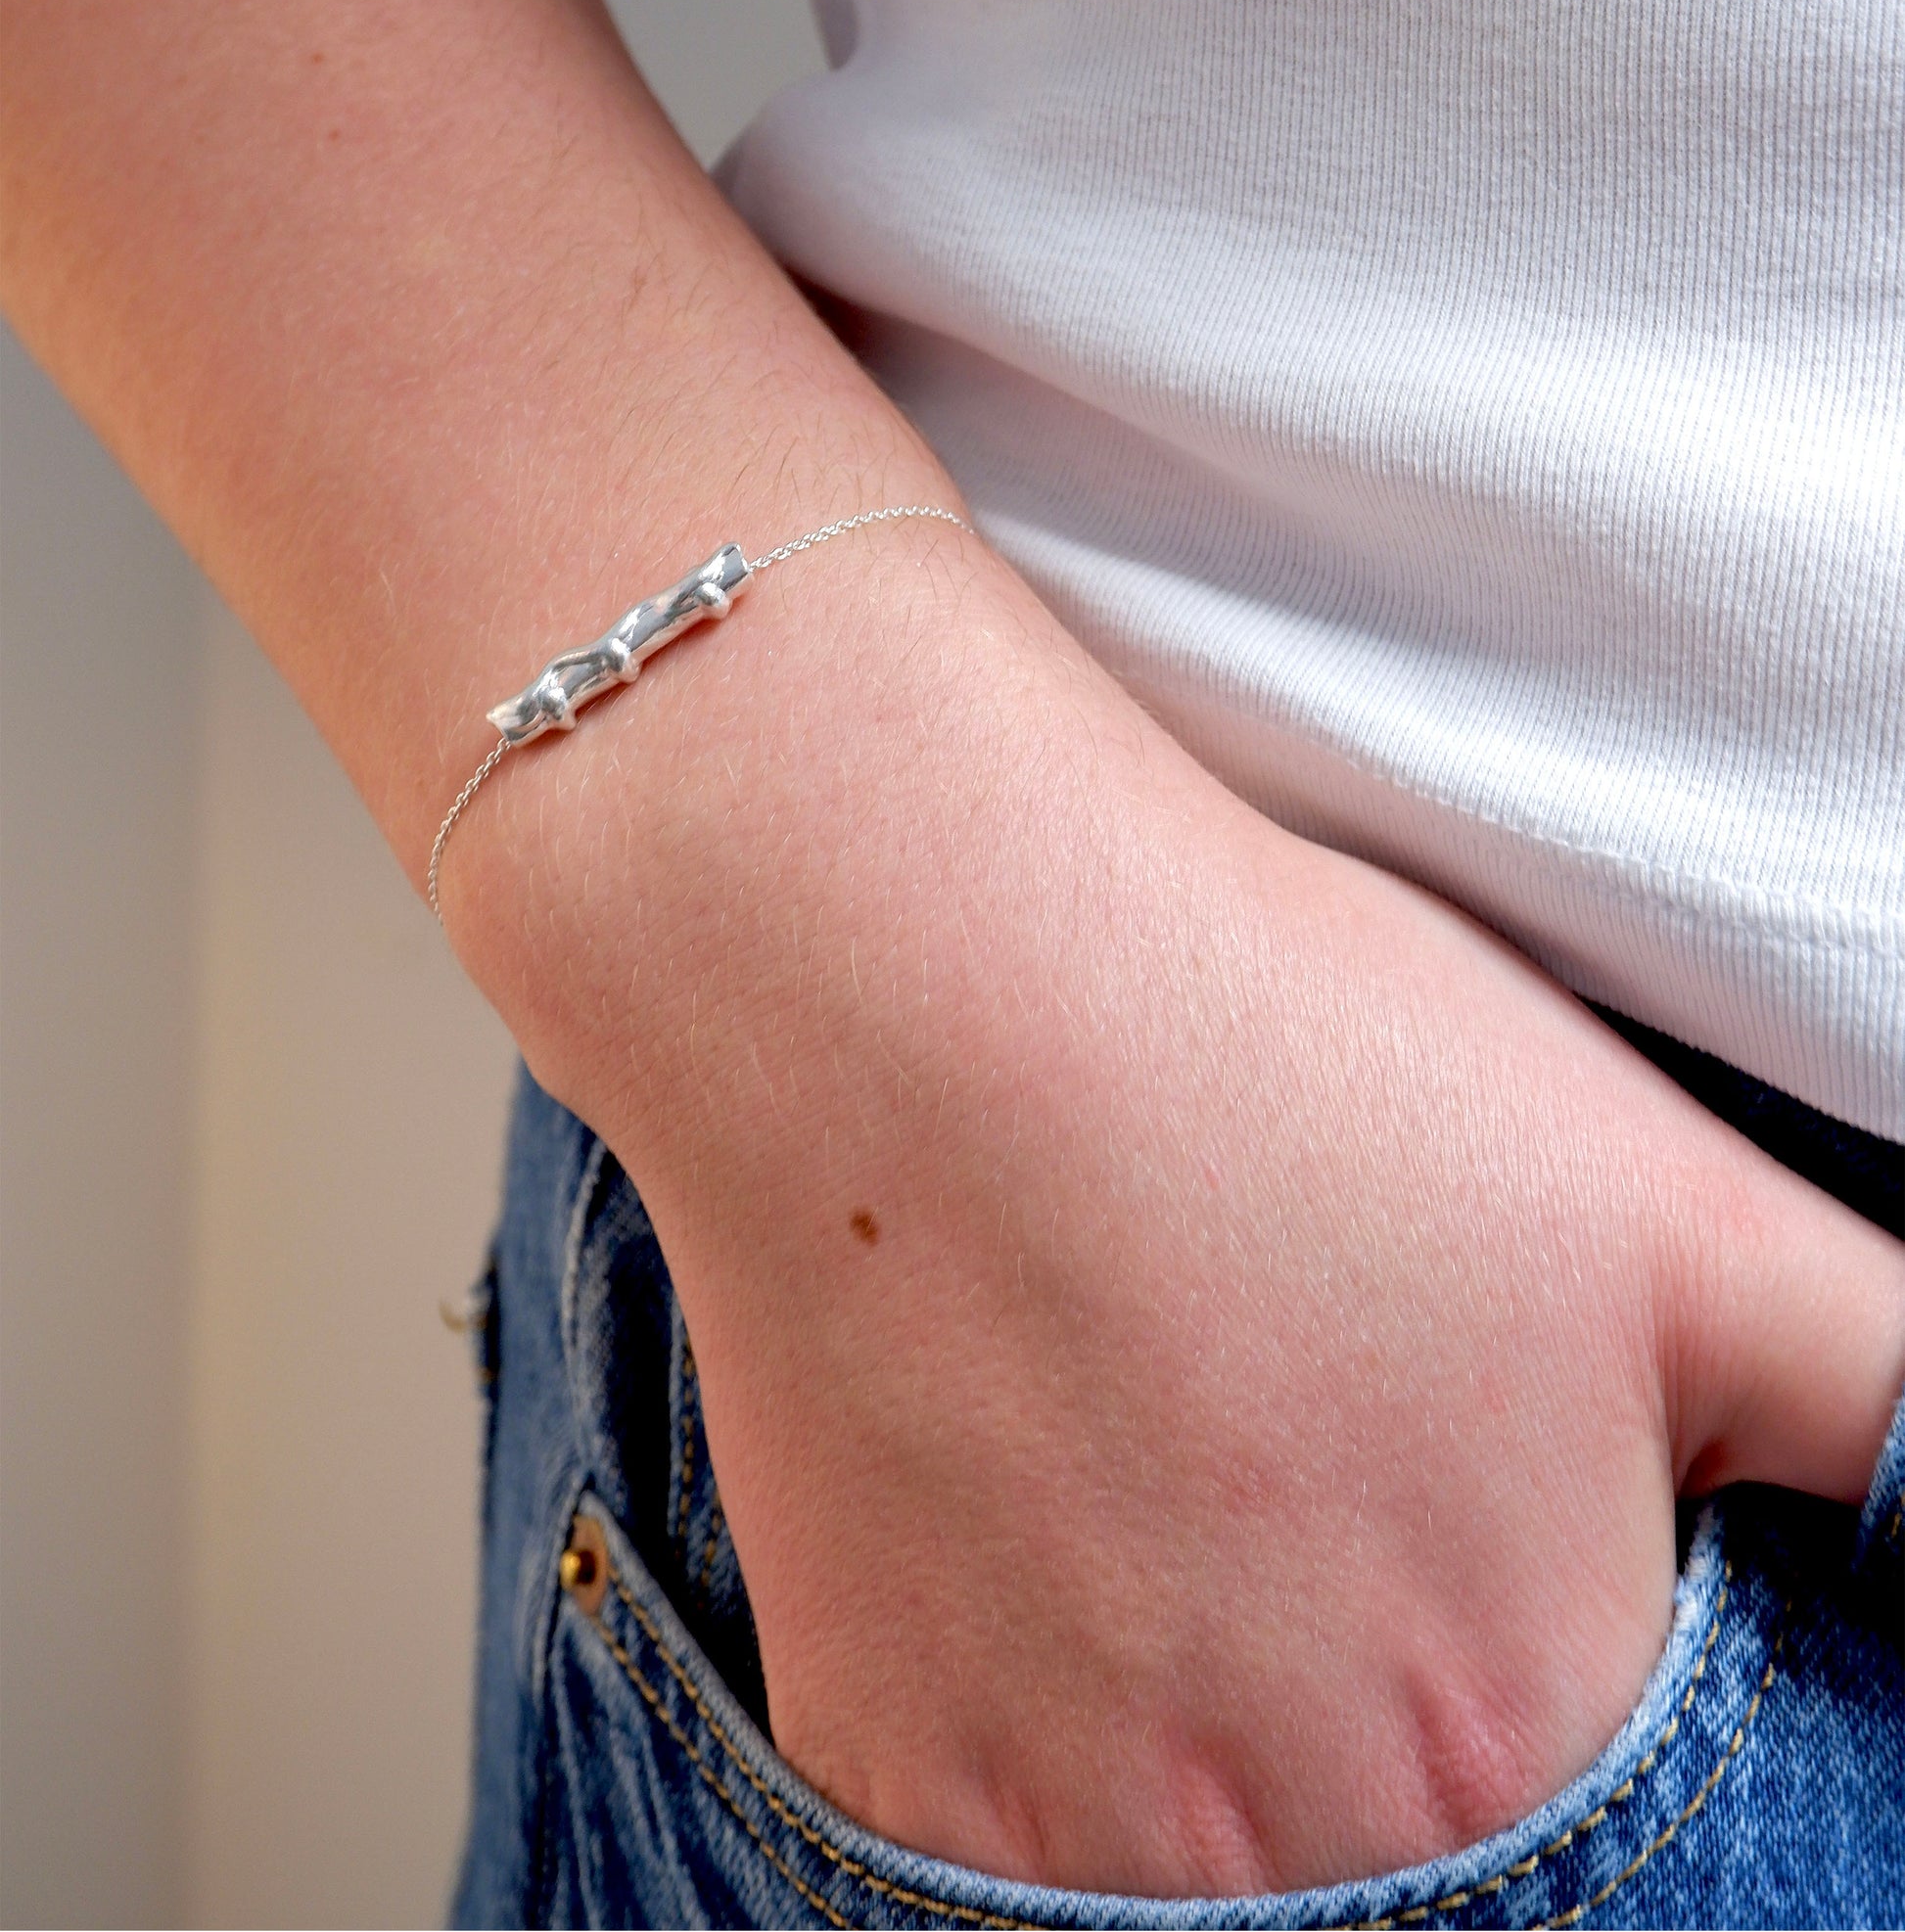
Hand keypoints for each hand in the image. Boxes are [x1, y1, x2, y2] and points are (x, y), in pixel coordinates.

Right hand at [461, 539, 1904, 1898]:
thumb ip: (1896, 1406)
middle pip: (1406, 1844)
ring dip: (1229, 1713)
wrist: (909, 969)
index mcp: (1528, 1734)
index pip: (1612, 1810)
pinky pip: (1010, 1832)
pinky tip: (1046, 1507)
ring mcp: (1061, 1840)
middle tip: (1316, 1460)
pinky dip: (1053, 1708)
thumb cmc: (1290, 1059)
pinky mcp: (882, 1774)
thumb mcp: (1688, 1214)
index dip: (1553, 1633)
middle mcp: (1302, 1852)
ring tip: (1184, 1476)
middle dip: (1399, 1681)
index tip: (1469, 1514)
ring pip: (1212, 1856)